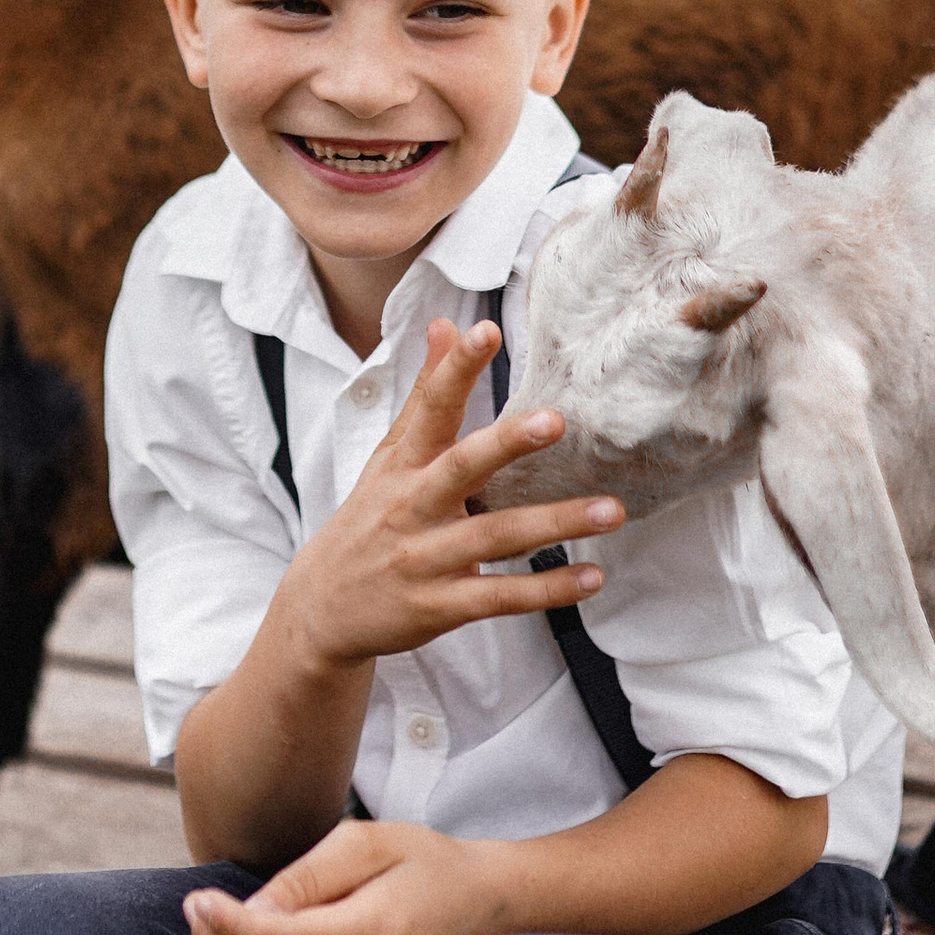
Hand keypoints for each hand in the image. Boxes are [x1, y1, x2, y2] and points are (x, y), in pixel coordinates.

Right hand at [282, 317, 616, 682]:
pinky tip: (592, 577)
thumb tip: (445, 325)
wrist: (324, 609)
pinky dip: (547, 590)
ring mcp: (425, 559)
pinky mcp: (440, 606)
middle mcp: (412, 506)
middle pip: (461, 468)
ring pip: (494, 536)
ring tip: (611, 510)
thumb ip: (424, 394)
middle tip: (556, 420)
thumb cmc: (368, 520)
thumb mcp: (388, 457)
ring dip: (555, 524)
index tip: (487, 331)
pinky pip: (499, 597)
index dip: (455, 368)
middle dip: (507, 443)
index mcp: (402, 464)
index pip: (430, 408)